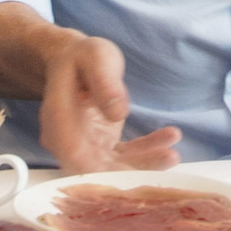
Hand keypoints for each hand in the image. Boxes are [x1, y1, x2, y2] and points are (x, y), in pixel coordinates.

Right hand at [34, 28, 183, 173]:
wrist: (77, 61)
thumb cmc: (84, 56)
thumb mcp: (96, 58)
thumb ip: (105, 83)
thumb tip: (118, 113)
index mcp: (58, 118)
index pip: (73, 154)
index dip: (98, 172)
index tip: (128, 174)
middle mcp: (67, 139)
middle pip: (94, 169)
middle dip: (127, 174)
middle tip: (161, 163)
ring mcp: (85, 146)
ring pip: (113, 167)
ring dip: (143, 166)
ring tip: (172, 154)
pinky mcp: (102, 146)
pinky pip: (125, 155)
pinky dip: (148, 152)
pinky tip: (171, 137)